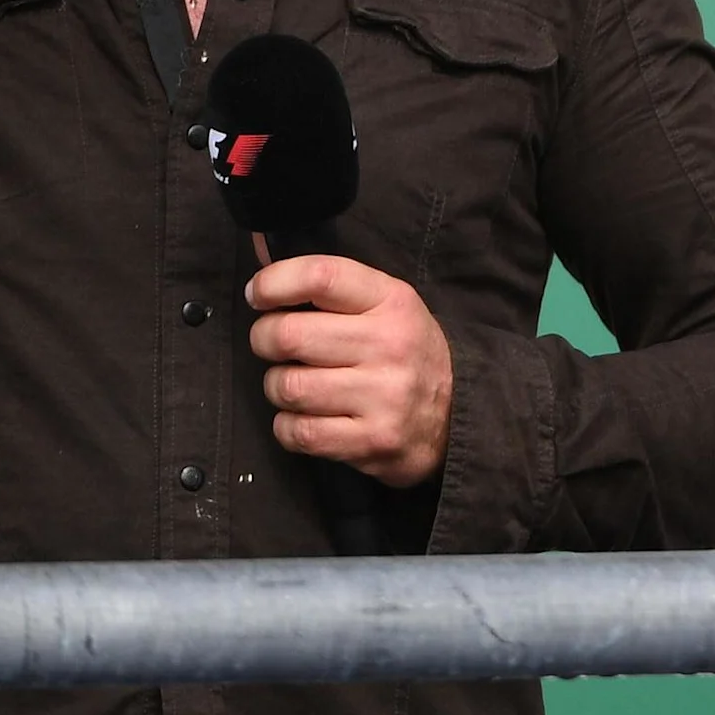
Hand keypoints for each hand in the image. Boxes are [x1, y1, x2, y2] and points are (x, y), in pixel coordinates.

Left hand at [247, 253, 454, 487]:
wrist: (457, 414)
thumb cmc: (404, 353)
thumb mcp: (386, 305)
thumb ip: (331, 288)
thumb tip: (260, 273)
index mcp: (393, 302)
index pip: (320, 276)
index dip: (274, 282)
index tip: (258, 295)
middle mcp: (390, 346)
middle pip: (290, 334)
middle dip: (265, 339)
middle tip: (273, 344)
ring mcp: (383, 397)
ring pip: (288, 386)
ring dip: (278, 386)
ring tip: (295, 384)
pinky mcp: (372, 441)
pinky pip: (298, 432)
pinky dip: (288, 426)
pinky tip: (306, 417)